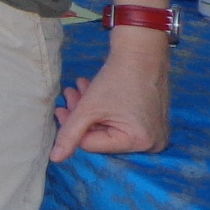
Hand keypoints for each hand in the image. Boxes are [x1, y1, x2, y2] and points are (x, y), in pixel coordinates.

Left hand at [52, 37, 169, 160]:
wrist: (142, 50)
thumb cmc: (118, 77)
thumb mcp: (89, 108)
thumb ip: (70, 134)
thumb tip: (55, 159)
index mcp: (139, 142)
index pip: (92, 144)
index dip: (73, 127)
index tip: (61, 108)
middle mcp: (152, 143)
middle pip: (101, 136)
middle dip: (81, 115)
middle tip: (67, 96)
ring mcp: (155, 131)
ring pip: (109, 126)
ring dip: (90, 108)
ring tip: (77, 89)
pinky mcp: (153, 120)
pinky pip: (122, 121)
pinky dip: (105, 107)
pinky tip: (90, 90)